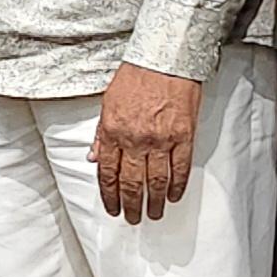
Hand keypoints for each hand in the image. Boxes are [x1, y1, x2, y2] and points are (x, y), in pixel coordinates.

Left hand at [92, 62, 202, 224]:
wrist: (164, 58)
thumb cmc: (136, 76)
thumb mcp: (108, 103)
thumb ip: (101, 134)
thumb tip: (93, 158)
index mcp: (114, 132)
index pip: (108, 174)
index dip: (109, 196)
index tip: (112, 208)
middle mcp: (135, 140)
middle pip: (132, 183)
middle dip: (131, 205)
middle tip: (133, 218)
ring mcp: (161, 140)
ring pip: (157, 181)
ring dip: (155, 201)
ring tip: (155, 213)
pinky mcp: (183, 136)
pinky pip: (181, 169)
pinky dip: (178, 186)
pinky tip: (175, 196)